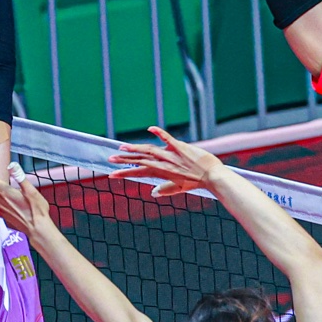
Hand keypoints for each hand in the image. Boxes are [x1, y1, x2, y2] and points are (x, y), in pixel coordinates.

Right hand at [107, 126, 225, 196]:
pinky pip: (168, 138)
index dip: (124, 173)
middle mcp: (163, 164)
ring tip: (122, 147)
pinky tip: (150, 128)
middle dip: (124, 160)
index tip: (111, 174)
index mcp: (161, 173)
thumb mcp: (179, 188)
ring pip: (149, 150)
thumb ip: (165, 190)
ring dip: (135, 148)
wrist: (211, 176)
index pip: (139, 173)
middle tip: (110, 159)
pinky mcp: (180, 147)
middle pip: (139, 161)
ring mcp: (171, 155)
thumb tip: (153, 192)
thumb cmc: (196, 182)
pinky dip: (159, 133)